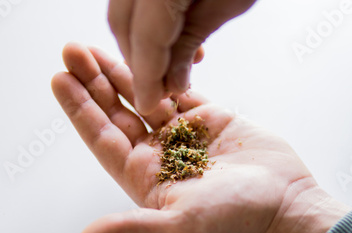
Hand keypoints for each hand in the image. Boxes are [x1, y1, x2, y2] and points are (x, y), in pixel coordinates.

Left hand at [51, 43, 349, 232]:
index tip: (60, 79)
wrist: (284, 205)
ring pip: (144, 98)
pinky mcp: (210, 119)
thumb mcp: (175, 229)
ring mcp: (184, 134)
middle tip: (72, 52)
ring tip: (96, 49)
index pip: (102, 138)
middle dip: (93, 83)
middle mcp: (160, 155)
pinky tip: (144, 57)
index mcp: (145, 178)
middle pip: (116, 113)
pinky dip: (160, 73)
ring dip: (120, 73)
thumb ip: (127, 231)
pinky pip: (178, 91)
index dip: (79, 109)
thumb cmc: (234, 222)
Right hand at [108, 0, 256, 113]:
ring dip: (142, 41)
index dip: (146, 77)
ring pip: (123, 7)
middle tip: (162, 87)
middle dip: (139, 60)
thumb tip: (171, 83)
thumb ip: (191, 42)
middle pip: (122, 21)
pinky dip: (147, 18)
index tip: (151, 103)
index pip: (144, 37)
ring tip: (172, 63)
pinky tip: (173, 32)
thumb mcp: (229, 1)